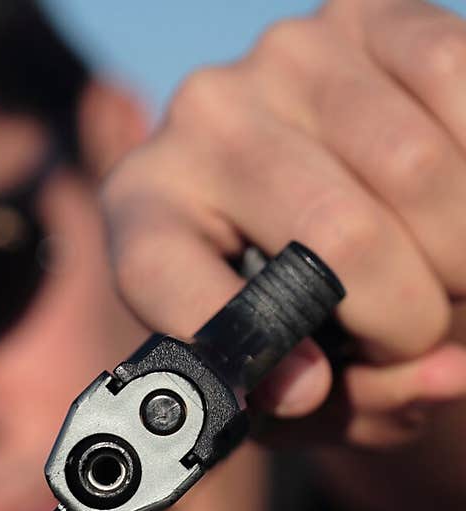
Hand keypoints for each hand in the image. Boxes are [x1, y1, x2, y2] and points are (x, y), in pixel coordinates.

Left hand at [102, 0, 465, 454]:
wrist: (340, 203)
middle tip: (423, 337)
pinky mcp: (370, 13)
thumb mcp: (309, 391)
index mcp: (148, 216)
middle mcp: (202, 120)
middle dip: (410, 316)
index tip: (312, 390)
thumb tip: (441, 372)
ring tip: (450, 280)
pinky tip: (462, 217)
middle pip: (343, 237)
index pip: (166, 275)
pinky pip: (456, 83)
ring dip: (461, 254)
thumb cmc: (308, 322)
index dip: (254, 351)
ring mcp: (287, 57)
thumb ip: (361, 400)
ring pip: (418, 171)